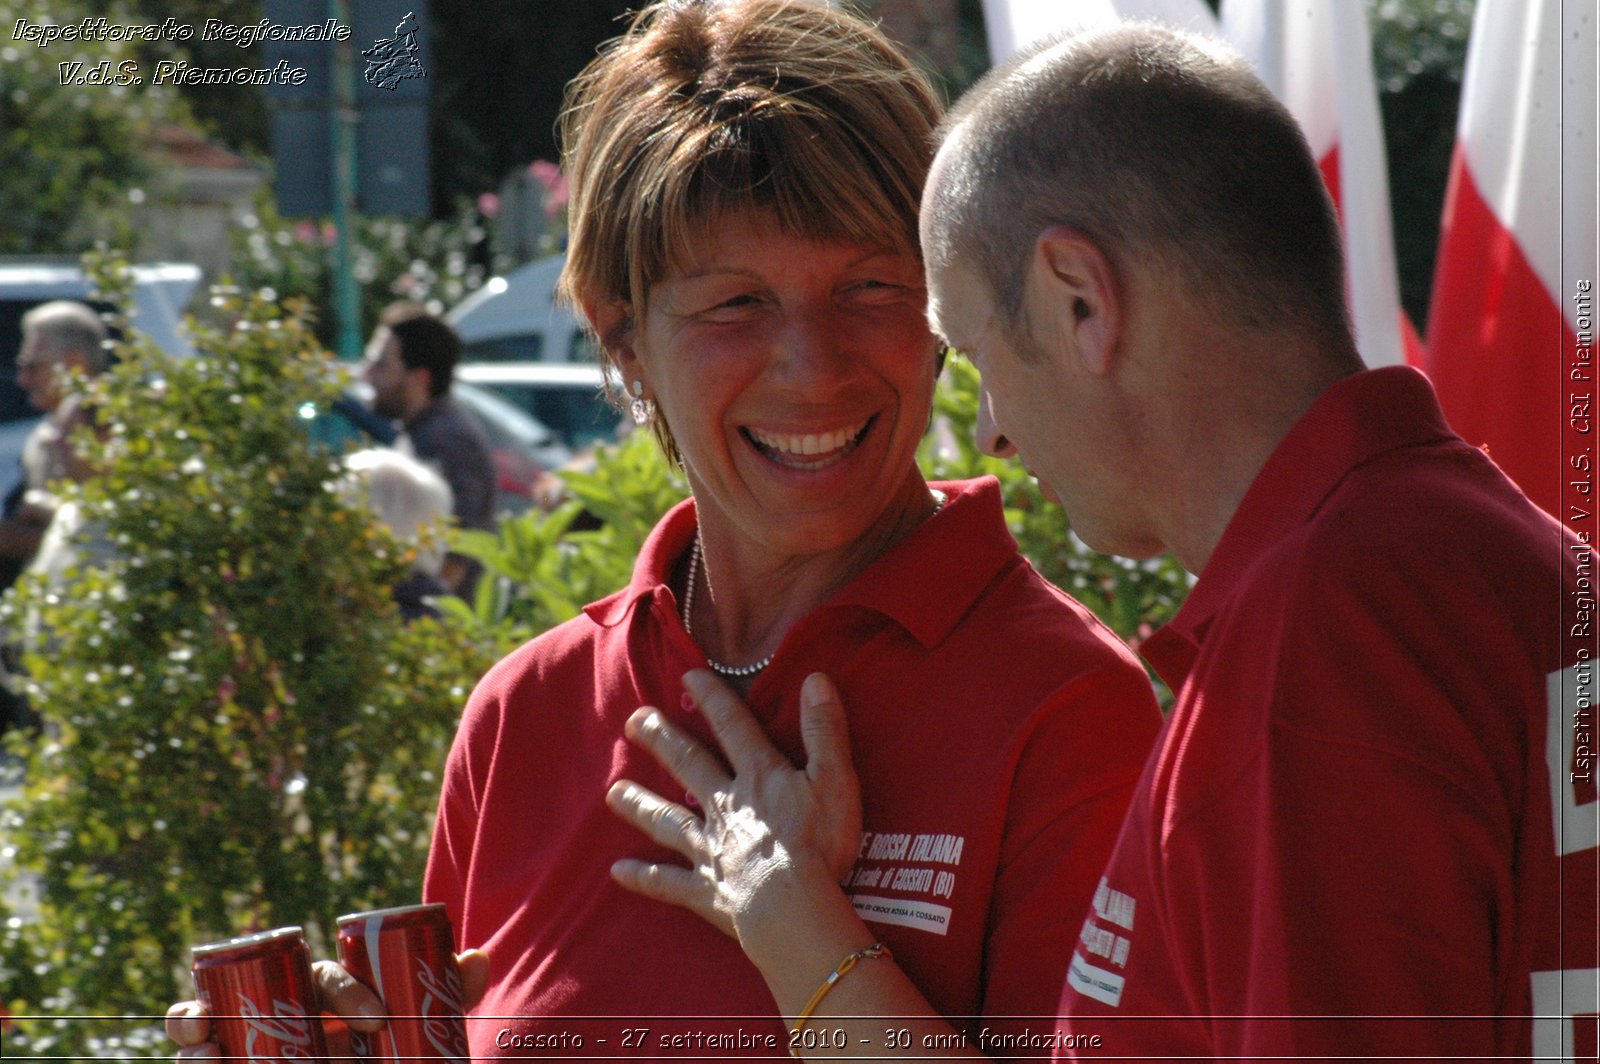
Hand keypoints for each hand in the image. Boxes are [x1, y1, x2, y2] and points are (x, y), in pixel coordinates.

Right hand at [164, 948, 489, 1057]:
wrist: (353, 1062)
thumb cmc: (376, 1048)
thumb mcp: (414, 1024)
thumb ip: (448, 996)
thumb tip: (480, 956)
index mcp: (323, 985)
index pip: (331, 976)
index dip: (353, 992)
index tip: (379, 1020)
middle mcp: (273, 1002)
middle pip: (248, 990)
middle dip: (246, 999)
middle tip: (290, 1027)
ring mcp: (239, 1032)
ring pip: (204, 1020)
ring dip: (194, 1027)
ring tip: (209, 1050)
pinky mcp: (221, 1054)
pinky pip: (194, 1051)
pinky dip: (190, 1052)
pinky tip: (201, 1058)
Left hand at [606, 670, 862, 957]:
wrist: (790, 906)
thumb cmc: (819, 843)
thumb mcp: (834, 779)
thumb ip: (824, 729)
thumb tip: (815, 677)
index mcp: (758, 777)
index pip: (734, 727)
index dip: (713, 698)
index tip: (687, 675)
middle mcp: (725, 806)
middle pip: (689, 766)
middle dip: (662, 740)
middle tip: (632, 721)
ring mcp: (709, 849)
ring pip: (667, 820)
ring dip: (640, 805)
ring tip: (613, 793)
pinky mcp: (704, 890)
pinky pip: (667, 883)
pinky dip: (643, 878)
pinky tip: (616, 872)